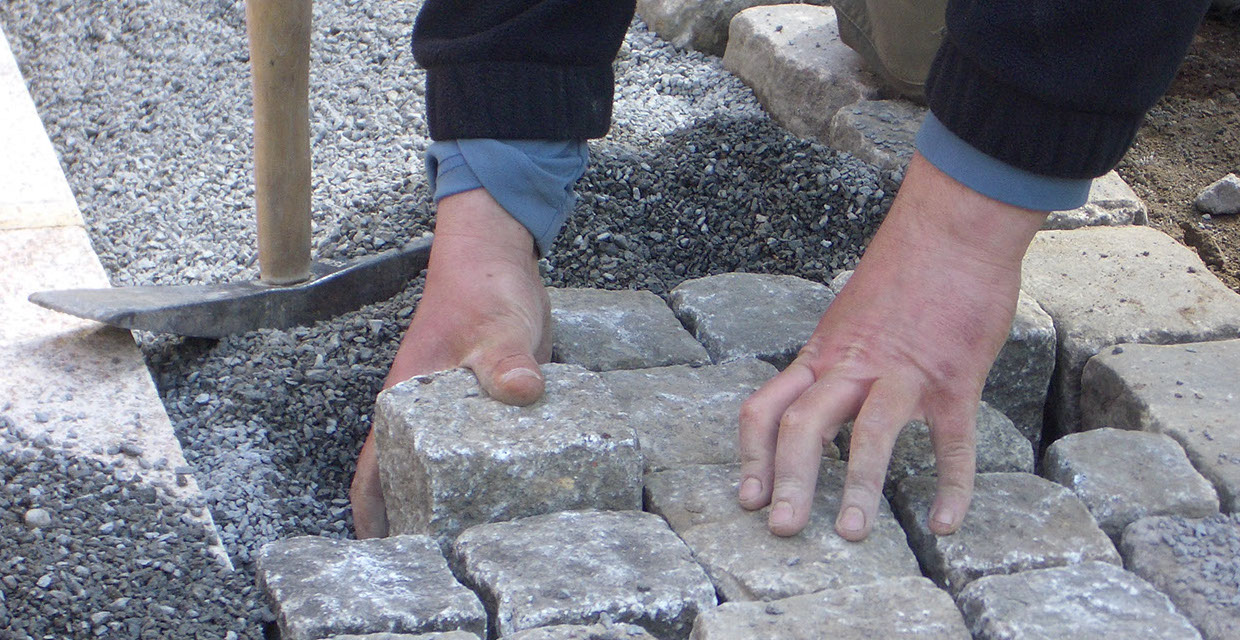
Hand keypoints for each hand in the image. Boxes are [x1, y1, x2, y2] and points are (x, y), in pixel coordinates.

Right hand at [350, 188, 551, 537]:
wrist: (498, 253)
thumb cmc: (484, 288)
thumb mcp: (499, 327)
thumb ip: (507, 361)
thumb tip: (522, 390)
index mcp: (408, 401)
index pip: (375, 470)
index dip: (371, 516)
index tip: (380, 556)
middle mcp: (424, 413)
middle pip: (407, 479)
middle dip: (416, 521)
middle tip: (443, 564)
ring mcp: (454, 410)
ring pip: (445, 466)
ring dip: (453, 499)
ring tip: (478, 543)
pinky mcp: (485, 404)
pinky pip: (479, 447)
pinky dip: (487, 473)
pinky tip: (514, 498)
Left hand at [737, 153, 1047, 540]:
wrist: (952, 229)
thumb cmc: (903, 270)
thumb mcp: (850, 315)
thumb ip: (836, 357)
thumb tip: (824, 393)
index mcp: (822, 353)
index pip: (766, 408)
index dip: (751, 456)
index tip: (748, 496)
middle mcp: (851, 365)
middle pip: (802, 426)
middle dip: (788, 482)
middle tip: (782, 529)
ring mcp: (902, 373)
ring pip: (868, 435)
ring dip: (858, 489)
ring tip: (853, 535)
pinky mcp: (954, 379)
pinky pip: (953, 443)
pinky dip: (952, 487)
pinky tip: (945, 524)